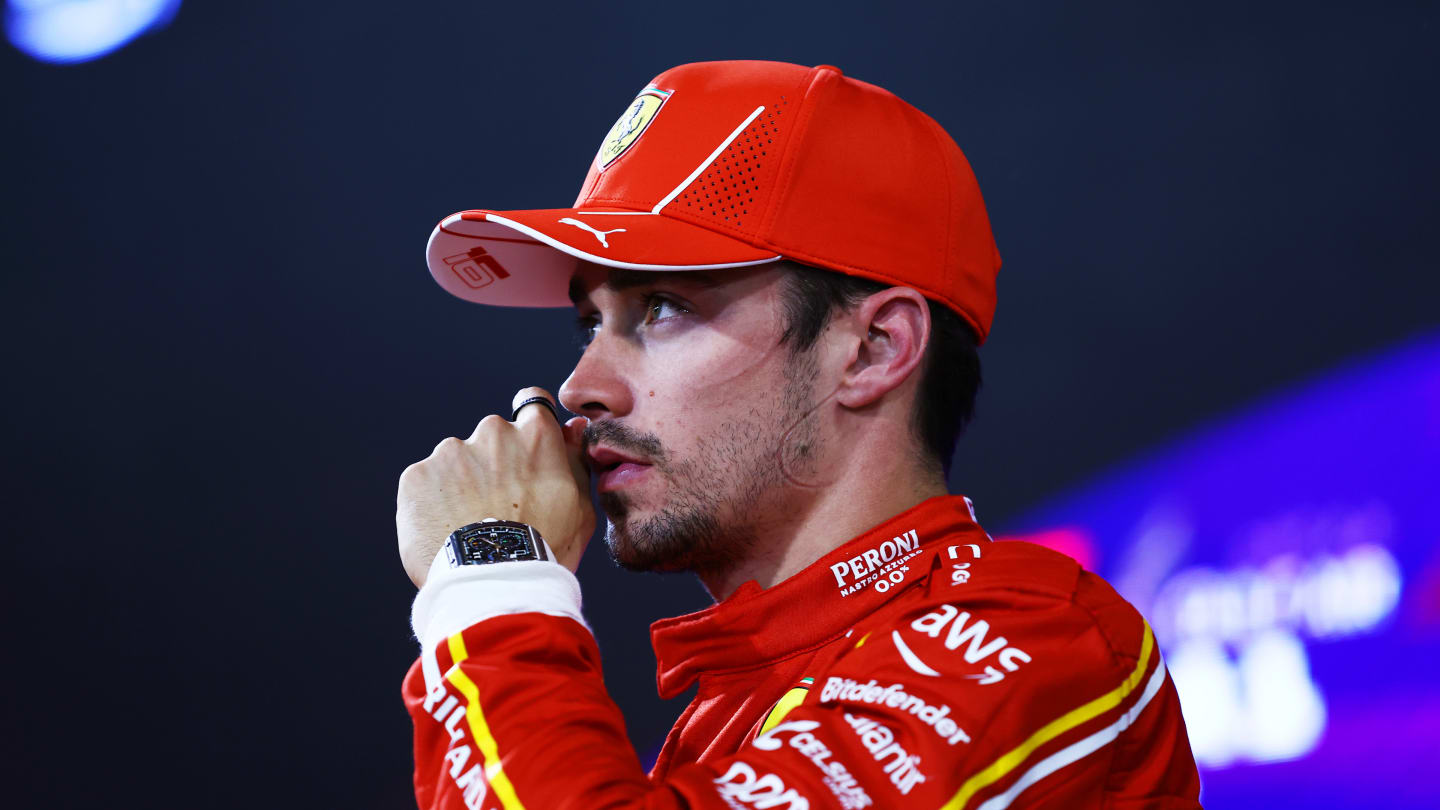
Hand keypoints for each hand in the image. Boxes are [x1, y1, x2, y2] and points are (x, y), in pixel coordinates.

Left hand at [396, 387, 593, 585]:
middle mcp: (492, 432)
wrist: (490, 583)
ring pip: (457, 463)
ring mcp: (450, 452)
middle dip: (494, 463)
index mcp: (535, 435)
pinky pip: (426, 485)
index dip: (529, 426)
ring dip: (462, 485)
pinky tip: (447, 533)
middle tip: (498, 507)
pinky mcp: (417, 476)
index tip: (524, 449)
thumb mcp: (579, 508)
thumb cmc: (545, 550)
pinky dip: (433, 504)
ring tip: (470, 527)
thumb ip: (574, 461)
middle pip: (492, 438)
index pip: (533, 403)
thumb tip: (571, 427)